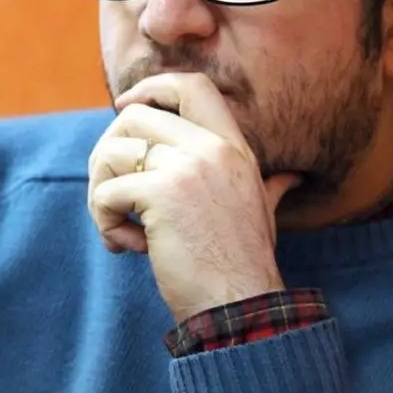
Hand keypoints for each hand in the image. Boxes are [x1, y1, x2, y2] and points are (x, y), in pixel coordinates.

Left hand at [87, 72, 299, 322]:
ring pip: (111, 151)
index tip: (124, 107)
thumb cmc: (245, 264)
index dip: (150, 88)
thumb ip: (271, 186)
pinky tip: (127, 247)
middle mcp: (212, 148)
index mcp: (234, 147)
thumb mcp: (263, 212)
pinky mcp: (160, 194)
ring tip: (119, 227)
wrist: (241, 306)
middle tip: (112, 194)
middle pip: (135, 116)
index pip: (191, 85)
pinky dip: (104, 222)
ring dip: (100, 191)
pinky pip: (105, 192)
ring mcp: (187, 167)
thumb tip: (291, 177)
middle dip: (108, 153)